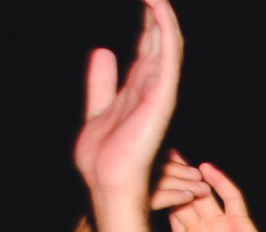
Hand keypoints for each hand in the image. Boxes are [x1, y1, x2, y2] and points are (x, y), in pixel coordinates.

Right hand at [46, 168, 196, 231]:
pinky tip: (190, 195)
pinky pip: (149, 199)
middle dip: (173, 169)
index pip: (139, 175)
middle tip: (197, 173)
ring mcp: (109, 203)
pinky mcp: (114, 215)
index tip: (186, 175)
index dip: (162, 171)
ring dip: (178, 179)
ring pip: (149, 181)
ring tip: (201, 182)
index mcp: (107, 201)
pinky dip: (172, 196)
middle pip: (144, 172)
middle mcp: (107, 196)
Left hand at [75, 0, 183, 202]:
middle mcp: (153, 87)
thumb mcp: (97, 107)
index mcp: (140, 90)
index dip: (148, 20)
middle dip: (158, 11)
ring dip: (163, 13)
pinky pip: (168, 55)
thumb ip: (101, 81)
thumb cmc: (102, 156)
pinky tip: (157, 5)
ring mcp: (160, 90)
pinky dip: (165, 28)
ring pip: (168, 42)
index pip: (148, 47)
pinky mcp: (162, 95)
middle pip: (159, 39)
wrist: (107, 180)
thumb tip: (104, 51)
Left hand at [161, 156, 265, 231]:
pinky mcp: (241, 226)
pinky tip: (204, 168)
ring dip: (190, 174)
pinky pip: (232, 198)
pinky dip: (220, 182)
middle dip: (170, 177)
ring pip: (204, 193)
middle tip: (152, 154)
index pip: (170, 211)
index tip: (140, 175)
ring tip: (172, 154)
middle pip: (184, 197)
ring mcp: (223, 228)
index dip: (157, 193)